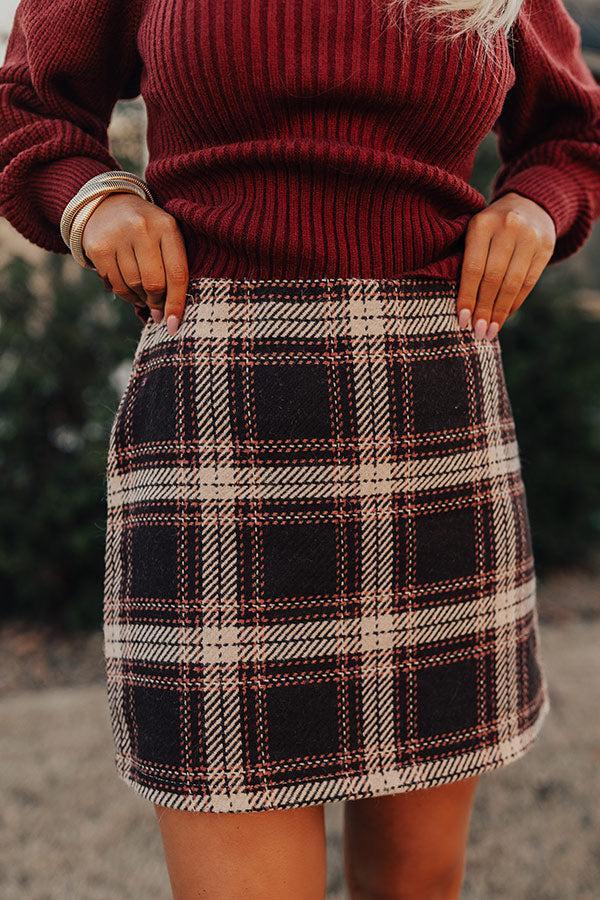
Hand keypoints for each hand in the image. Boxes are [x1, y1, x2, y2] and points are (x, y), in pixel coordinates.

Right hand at [81, 192, 188, 332]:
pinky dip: (124, 294)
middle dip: (157, 302)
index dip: (177, 303)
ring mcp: (118, 236)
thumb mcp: (164, 238)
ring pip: (133, 286)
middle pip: (153, 283)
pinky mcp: (98, 247)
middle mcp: (142, 228)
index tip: (174, 325)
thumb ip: (171, 270)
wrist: (107, 204)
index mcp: (166, 226)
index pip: (177, 273)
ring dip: (140, 299)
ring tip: (143, 295)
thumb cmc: (146, 230)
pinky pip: (115, 284)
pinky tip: (129, 289)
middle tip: (156, 308)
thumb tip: (165, 317)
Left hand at [456, 192, 555, 339]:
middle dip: (484, 309)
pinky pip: (528, 283)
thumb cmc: (490, 228)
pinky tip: (505, 316)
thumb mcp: (474, 233)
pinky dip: (515, 303)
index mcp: (482, 224)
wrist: (528, 204)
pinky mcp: (545, 247)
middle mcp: (508, 228)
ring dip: (500, 312)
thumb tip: (461, 308)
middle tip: (478, 332)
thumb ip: (466, 261)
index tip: (462, 321)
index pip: (473, 268)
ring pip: (513, 283)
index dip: (468, 297)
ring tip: (490, 331)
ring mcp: (529, 237)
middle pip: (494, 278)